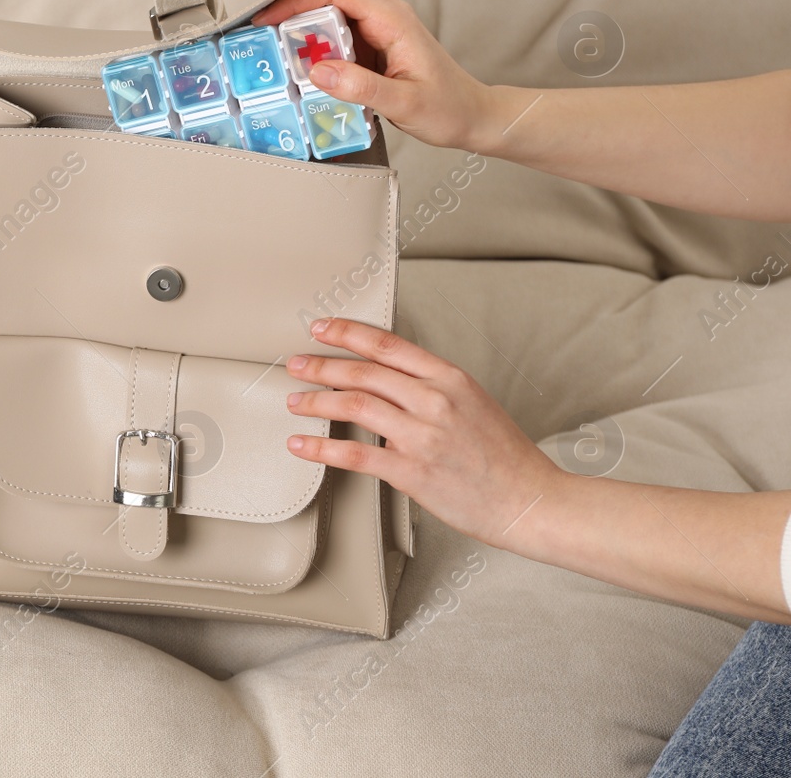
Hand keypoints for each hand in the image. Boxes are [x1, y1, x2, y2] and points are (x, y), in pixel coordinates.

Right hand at [252, 0, 494, 150]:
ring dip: (301, 41)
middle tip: (263, 45)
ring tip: (277, 62)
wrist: (472, 117)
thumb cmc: (448, 108)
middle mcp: (382, 19)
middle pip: (325, 3)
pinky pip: (335, 45)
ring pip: (327, 24)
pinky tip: (303, 76)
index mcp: (391, 19)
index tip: (266, 18)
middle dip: (291, 20)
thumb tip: (317, 71)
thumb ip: (361, 86)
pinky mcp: (371, 52)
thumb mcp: (404, 102)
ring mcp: (376, 35)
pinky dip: (315, 57)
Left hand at [283, 317, 563, 546]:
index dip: (347, 332)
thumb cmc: (506, 457)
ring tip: (295, 401)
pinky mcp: (412, 471)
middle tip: (297, 365)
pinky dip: (322, 447)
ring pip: (354, 405)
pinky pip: (355, 454)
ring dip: (316, 401)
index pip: (387, 344)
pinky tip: (302, 444)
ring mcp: (422, 435)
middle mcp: (434, 400)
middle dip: (321, 365)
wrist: (530, 500)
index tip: (322, 328)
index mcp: (450, 378)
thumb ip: (433, 387)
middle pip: (363, 371)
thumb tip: (390, 381)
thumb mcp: (475, 402)